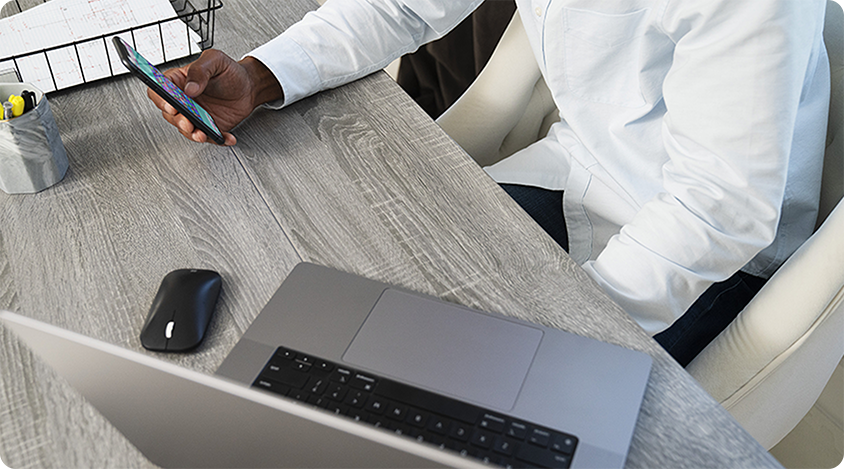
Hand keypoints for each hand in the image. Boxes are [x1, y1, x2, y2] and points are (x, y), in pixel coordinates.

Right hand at [147, 49, 282, 145]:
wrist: (249, 87)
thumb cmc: (230, 71)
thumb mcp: (215, 60)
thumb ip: (200, 70)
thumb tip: (190, 88)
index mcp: (179, 81)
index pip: (159, 89)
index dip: (160, 98)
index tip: (171, 105)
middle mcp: (184, 99)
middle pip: (169, 113)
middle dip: (178, 120)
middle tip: (188, 121)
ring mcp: (195, 115)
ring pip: (185, 128)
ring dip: (193, 133)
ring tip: (203, 134)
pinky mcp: (208, 126)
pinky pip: (208, 136)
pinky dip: (216, 139)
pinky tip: (225, 137)